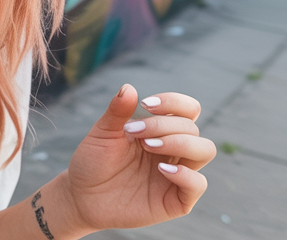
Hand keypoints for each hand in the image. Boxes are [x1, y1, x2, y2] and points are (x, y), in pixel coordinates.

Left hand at [63, 84, 214, 232]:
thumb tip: (129, 87)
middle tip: (133, 132)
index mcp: (161, 131)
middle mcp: (174, 150)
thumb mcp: (102, 133)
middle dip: (163, 125)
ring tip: (148, 146)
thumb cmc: (93, 161)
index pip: (188, 110)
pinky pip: (198, 184)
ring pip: (205, 150)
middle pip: (192, 128)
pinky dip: (186, 174)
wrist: (82, 196)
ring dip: (180, 142)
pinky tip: (162, 168)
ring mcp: (178, 174)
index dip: (174, 102)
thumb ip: (117, 111)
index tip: (146, 103)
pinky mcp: (177, 200)